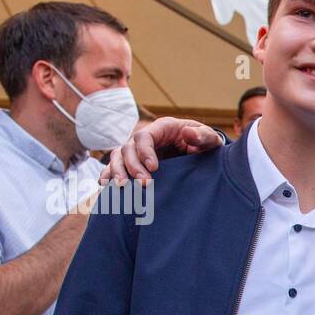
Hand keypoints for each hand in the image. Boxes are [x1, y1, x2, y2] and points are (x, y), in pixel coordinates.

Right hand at [100, 117, 222, 185]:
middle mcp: (146, 138)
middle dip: (133, 167)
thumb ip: (202, 136)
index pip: (144, 136)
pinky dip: (108, 174)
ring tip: (122, 187)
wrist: (201, 153)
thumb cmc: (204, 143)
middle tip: (145, 184)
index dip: (145, 152)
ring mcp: (137, 150)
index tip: (154, 168)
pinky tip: (105, 185)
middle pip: (128, 148)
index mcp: (162, 128)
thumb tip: (188, 134)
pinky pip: (115, 166)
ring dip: (117, 171)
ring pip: (118, 156)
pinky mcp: (135, 162)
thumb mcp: (209, 138)